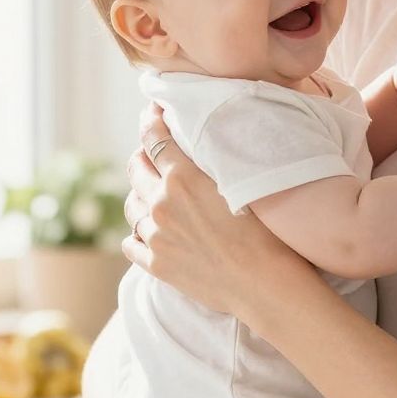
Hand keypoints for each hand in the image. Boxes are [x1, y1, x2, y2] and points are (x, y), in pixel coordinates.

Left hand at [124, 103, 302, 316]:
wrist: (264, 283)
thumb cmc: (265, 232)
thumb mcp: (239, 183)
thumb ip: (209, 164)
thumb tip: (196, 148)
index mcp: (182, 178)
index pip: (153, 138)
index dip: (150, 121)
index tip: (151, 114)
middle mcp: (162, 203)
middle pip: (136, 169)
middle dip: (142, 157)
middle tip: (150, 156)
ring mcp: (156, 235)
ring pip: (132, 207)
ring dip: (139, 197)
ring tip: (150, 197)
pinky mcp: (157, 264)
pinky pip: (130, 243)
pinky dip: (136, 235)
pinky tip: (146, 234)